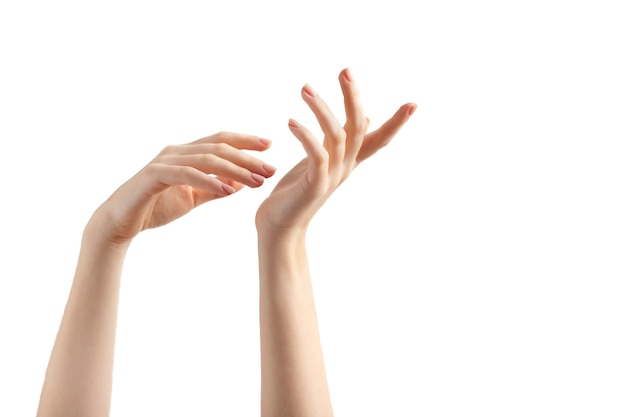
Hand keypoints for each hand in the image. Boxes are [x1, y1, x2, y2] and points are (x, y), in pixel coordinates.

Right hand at [90, 132, 274, 244]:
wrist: (120, 224)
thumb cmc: (154, 208)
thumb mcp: (192, 199)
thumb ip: (214, 189)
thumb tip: (239, 184)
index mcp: (185, 154)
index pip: (220, 141)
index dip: (244, 141)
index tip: (269, 145)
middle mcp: (175, 152)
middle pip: (218, 147)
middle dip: (247, 157)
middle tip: (270, 168)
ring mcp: (164, 162)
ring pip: (206, 159)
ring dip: (234, 169)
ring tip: (257, 181)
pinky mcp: (154, 176)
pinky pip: (187, 174)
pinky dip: (209, 181)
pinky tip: (229, 189)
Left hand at [255, 68, 415, 233]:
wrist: (280, 225)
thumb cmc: (298, 191)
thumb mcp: (324, 160)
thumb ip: (344, 139)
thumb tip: (369, 118)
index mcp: (348, 161)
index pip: (378, 138)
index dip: (396, 123)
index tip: (414, 104)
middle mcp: (345, 168)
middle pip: (358, 128)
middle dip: (354, 98)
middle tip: (345, 71)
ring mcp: (332, 177)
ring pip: (337, 137)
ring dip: (322, 110)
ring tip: (305, 89)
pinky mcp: (314, 186)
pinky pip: (317, 156)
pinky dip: (306, 136)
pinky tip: (292, 122)